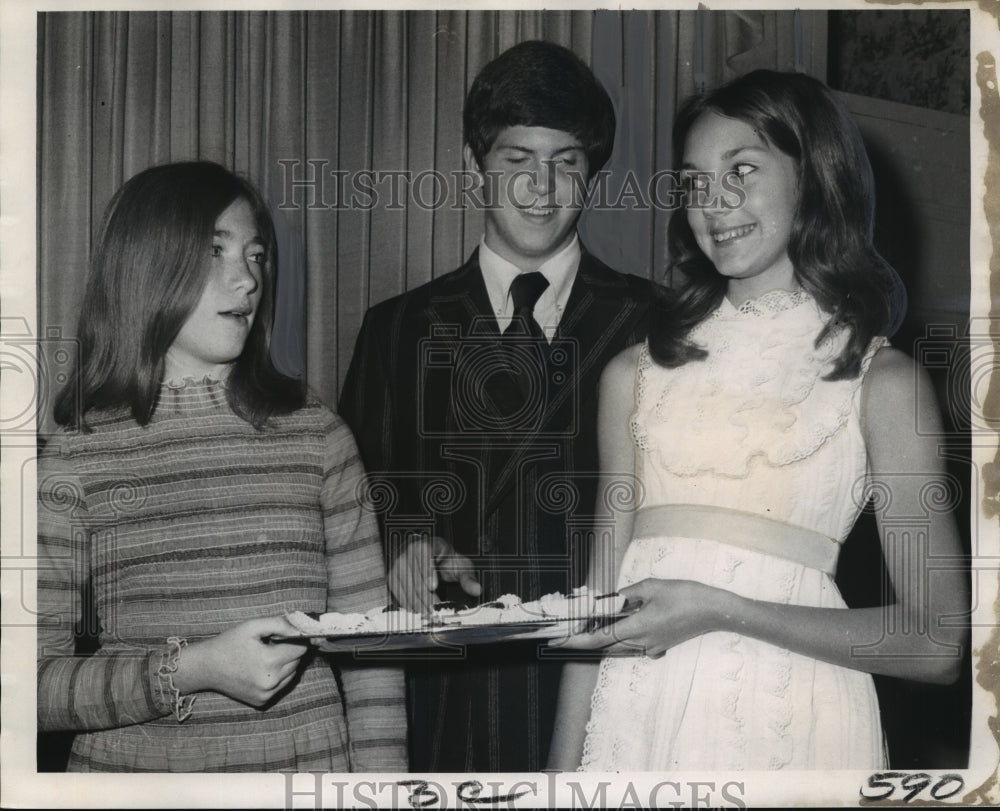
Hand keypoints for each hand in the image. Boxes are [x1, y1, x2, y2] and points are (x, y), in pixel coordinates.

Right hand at [173, 616, 307, 706]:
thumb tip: (301, 627)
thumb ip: (280, 624)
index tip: (284, 636)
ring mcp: (266, 694)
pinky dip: (276, 677)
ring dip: (285, 665)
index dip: (295, 640)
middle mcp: (271, 682)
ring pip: (291, 675)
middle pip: (297, 662)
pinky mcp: (262, 701)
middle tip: (271, 645)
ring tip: (265, 657)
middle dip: (289, 652)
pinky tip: (260, 669)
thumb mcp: (253, 626)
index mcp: (270, 662)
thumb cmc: (229, 643)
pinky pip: (280, 686)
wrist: (207, 667)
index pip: (300, 649)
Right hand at [388, 535, 480, 612]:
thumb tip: (477, 589)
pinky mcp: (393, 574)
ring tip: (427, 613)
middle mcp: (409, 549)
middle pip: (413, 572)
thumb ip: (468, 578)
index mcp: (428, 543)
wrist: (431, 558)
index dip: (427, 570)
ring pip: (404, 582)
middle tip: (434, 609)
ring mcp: (398, 561)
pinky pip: (397, 589)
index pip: (424, 553)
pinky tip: (417, 610)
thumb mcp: (461, 566)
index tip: (434, 586)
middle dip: (424, 593)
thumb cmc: (447, 562)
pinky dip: (406, 601)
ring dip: (415, 600)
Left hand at [554, 579, 731, 656]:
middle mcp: (642, 643)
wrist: (715, 611)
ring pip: (618, 646)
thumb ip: (627, 594)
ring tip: (590, 623)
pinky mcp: (660, 646)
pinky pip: (632, 645)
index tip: (559, 640)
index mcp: (638, 627)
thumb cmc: (685, 595)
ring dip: (603, 637)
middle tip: (570, 627)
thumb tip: (611, 599)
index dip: (576, 640)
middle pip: (605, 645)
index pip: (598, 638)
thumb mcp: (653, 587)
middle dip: (586, 638)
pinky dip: (620, 636)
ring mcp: (652, 647)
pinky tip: (620, 622)